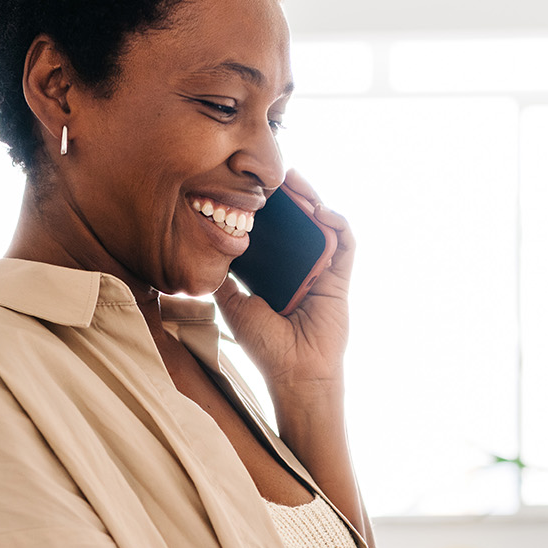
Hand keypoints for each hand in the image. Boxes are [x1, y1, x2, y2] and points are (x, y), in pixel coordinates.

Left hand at [212, 169, 354, 394]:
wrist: (294, 372)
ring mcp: (322, 272)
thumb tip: (203, 253)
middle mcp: (300, 269)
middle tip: (278, 175)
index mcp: (276, 273)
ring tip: (297, 182)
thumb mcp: (234, 305)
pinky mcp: (341, 278)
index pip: (275, 233)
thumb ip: (223, 279)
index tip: (255, 189)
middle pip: (300, 223)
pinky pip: (345, 244)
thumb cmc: (265, 346)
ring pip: (323, 226)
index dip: (269, 211)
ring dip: (313, 200)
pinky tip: (322, 210)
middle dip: (291, 197)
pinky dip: (337, 223)